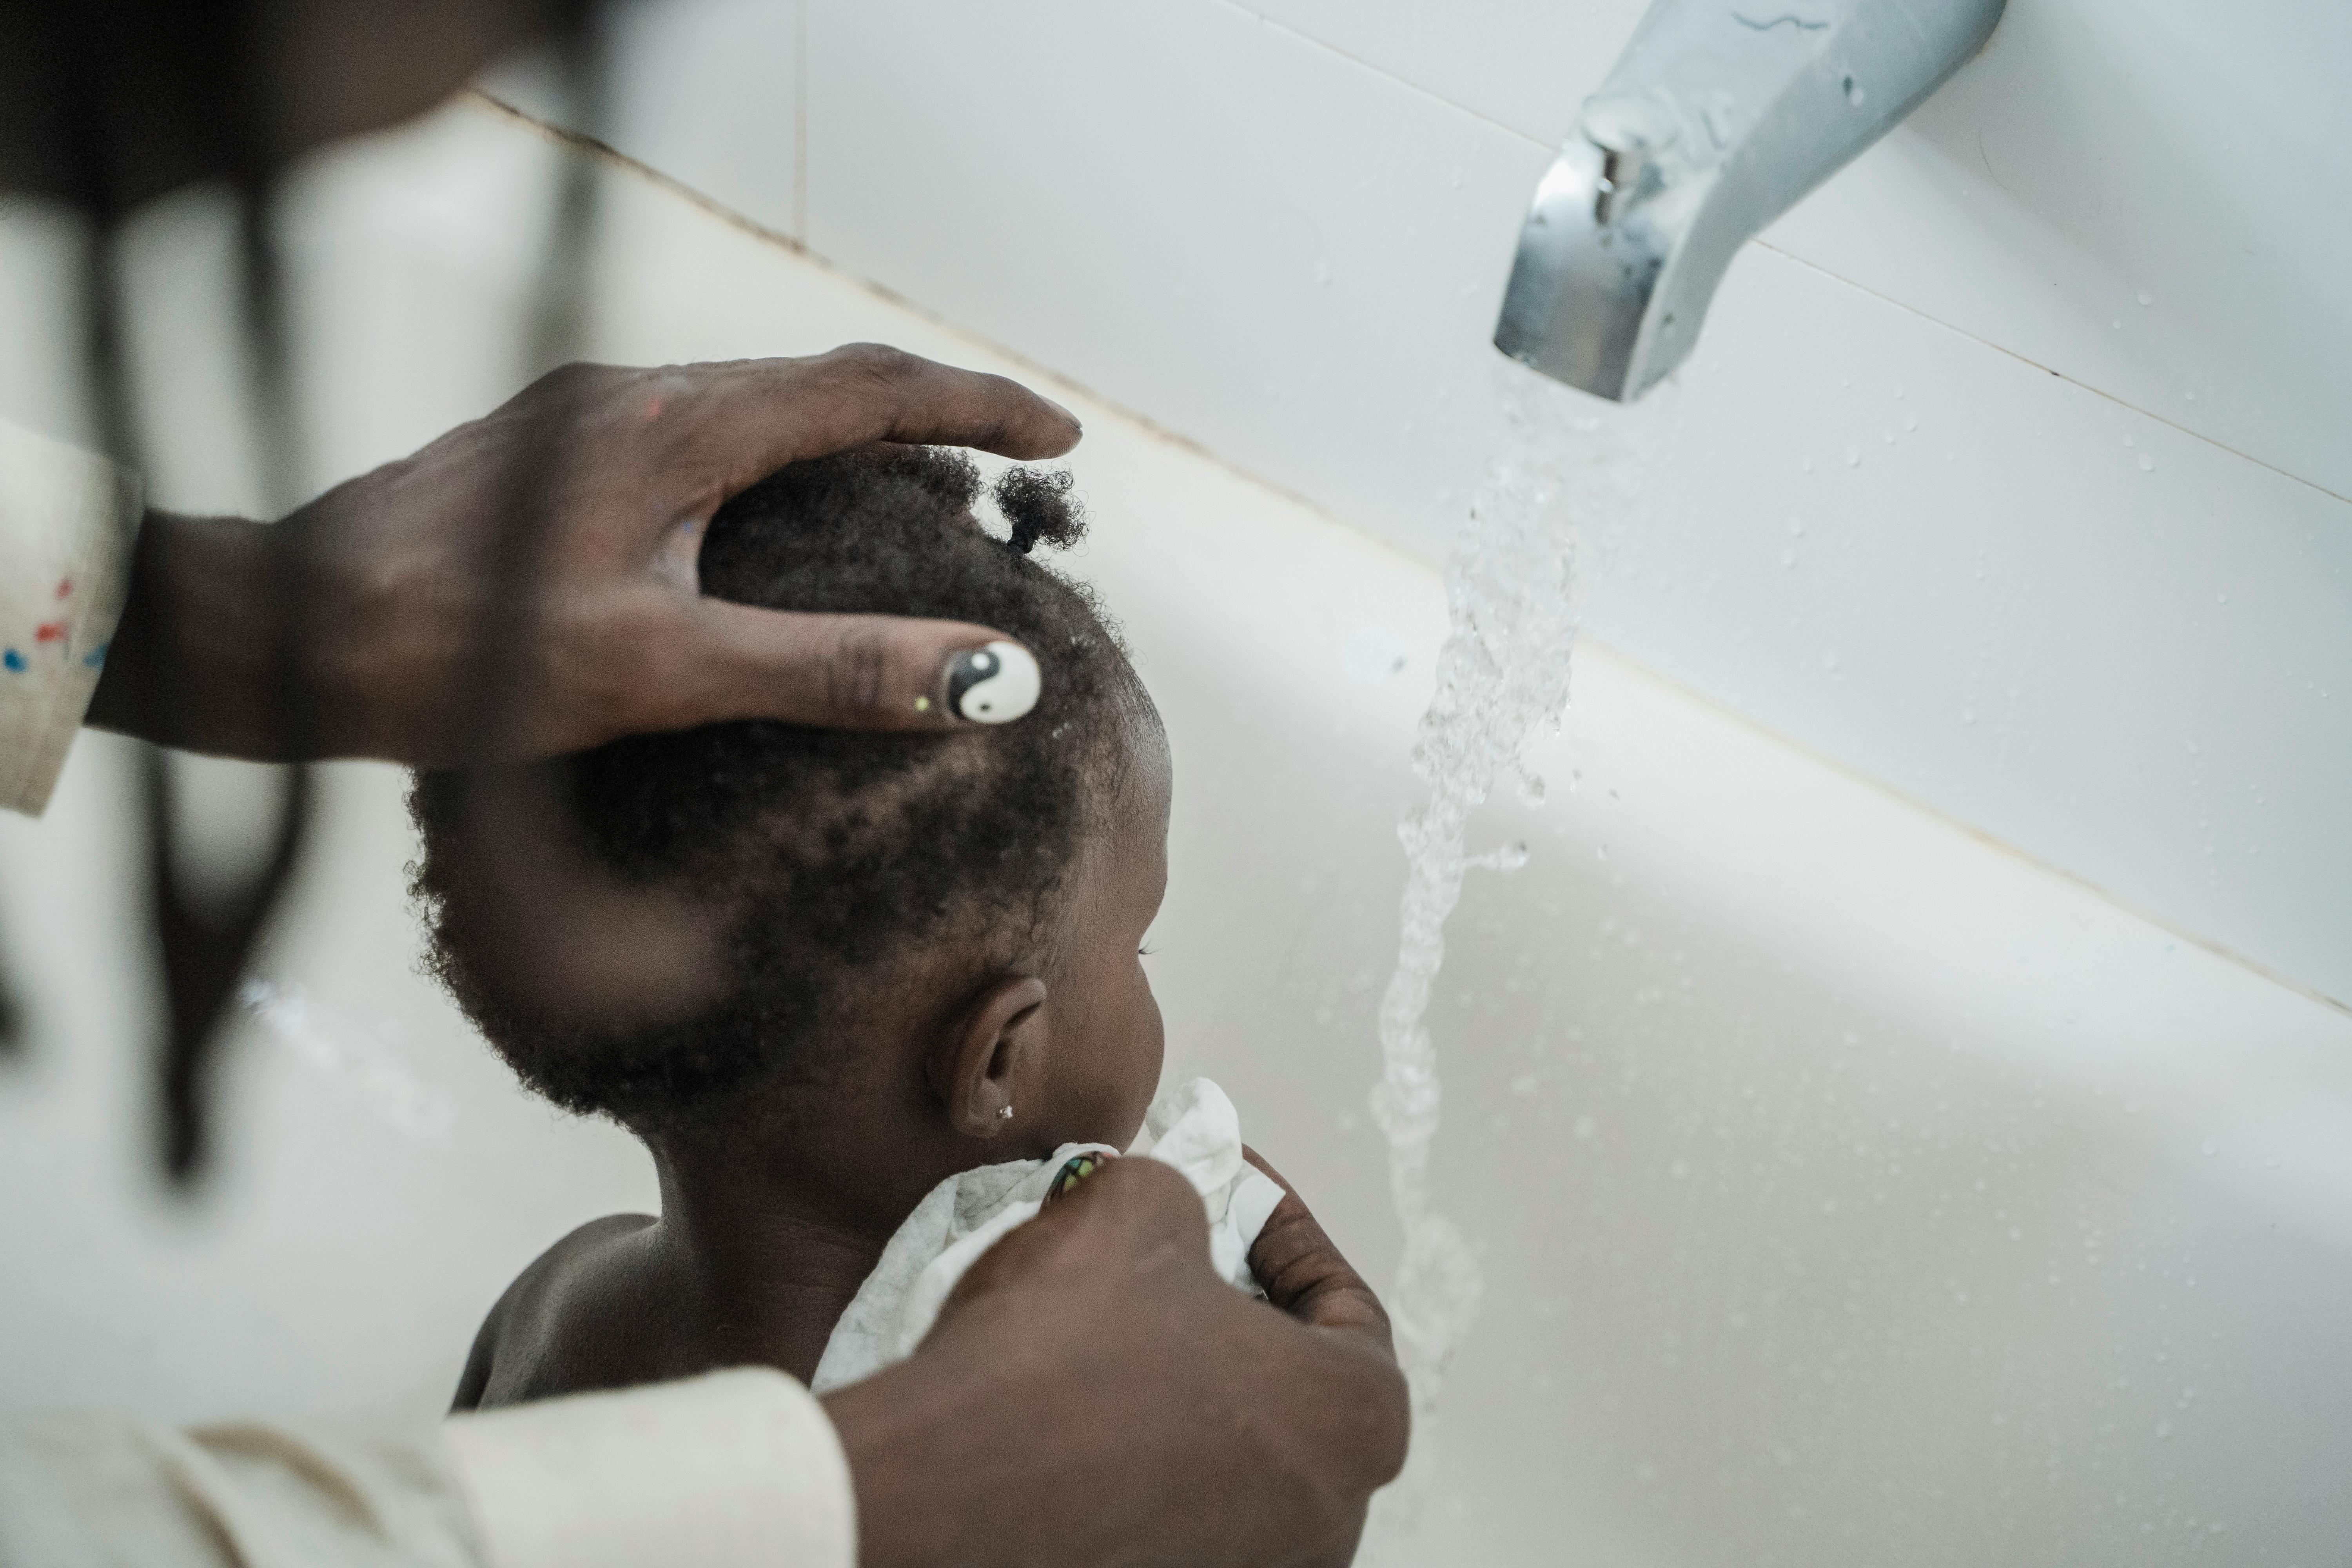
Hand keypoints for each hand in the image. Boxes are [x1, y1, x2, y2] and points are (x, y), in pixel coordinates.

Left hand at [87, 345, 1082, 762]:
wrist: (282, 636)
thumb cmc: (459, 657)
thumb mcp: (669, 671)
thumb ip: (834, 668)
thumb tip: (989, 675)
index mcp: (677, 426)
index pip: (868, 388)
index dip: (977, 408)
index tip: (1059, 436)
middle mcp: (632, 397)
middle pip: (816, 382)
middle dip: (924, 416)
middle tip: (998, 465)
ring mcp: (581, 420)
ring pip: (749, 406)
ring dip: (841, 438)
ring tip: (905, 495)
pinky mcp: (545, 459)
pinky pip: (690, 434)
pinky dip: (766, 465)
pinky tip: (761, 531)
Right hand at [821, 1158, 1409, 1567]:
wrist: (944, 1491)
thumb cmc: (1062, 1352)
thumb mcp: (1137, 1207)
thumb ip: (1183, 1197)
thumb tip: (1171, 1213)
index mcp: (1356, 1419)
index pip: (1346, 1303)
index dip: (1283, 1230)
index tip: (1234, 1189)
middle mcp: (1327, 1515)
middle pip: (1295, 1386)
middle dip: (1235, 1310)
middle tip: (1175, 1253)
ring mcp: (1254, 1565)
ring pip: (1232, 1452)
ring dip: (1184, 1384)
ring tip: (1115, 1324)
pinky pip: (1176, 1506)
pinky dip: (1143, 1454)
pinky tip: (1081, 1404)